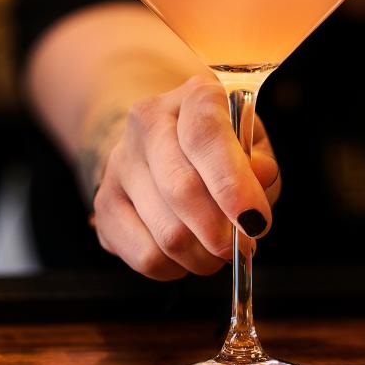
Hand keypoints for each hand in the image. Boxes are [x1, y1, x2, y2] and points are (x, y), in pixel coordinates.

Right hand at [90, 75, 280, 279]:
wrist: (164, 142)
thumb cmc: (219, 147)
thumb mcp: (252, 145)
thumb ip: (260, 162)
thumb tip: (260, 175)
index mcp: (193, 96)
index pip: (204, 135)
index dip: (231, 184)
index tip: (255, 222)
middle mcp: (148, 121)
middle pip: (181, 188)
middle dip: (220, 232)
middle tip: (242, 247)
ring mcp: (120, 162)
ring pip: (167, 232)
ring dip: (203, 256)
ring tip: (217, 251)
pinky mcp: (104, 203)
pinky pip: (145, 256)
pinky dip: (176, 268)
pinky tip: (187, 254)